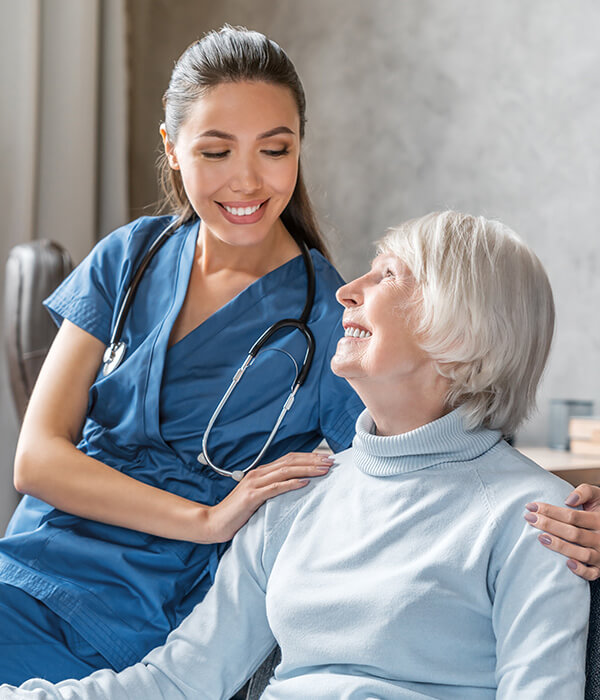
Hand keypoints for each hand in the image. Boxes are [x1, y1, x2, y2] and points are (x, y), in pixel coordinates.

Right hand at [204, 452, 334, 542]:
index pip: (289, 459)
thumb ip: (272, 490)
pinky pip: (275, 487)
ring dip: (307, 469)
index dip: (308, 458)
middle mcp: (258, 473)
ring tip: (323, 470)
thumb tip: (295, 489)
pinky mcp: (252, 496)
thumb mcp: (258, 498)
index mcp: (261, 472)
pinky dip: (292, 483)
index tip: (325, 460)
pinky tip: (305, 482)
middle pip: (290, 461)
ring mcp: (254, 483)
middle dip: (312, 460)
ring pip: (286, 471)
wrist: (214, 522)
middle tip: (331, 461)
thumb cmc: (237, 513)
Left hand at [524, 483, 599, 579]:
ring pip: (581, 553)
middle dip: (549, 525)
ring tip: (540, 537)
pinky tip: (566, 564)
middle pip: (573, 533)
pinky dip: (581, 570)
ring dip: (560, 546)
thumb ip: (585, 492)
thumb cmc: (599, 509)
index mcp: (599, 519)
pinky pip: (592, 573)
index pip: (572, 516)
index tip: (531, 506)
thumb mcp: (597, 496)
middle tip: (529, 518)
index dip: (550, 511)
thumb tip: (569, 500)